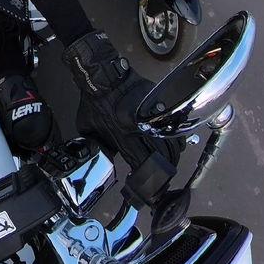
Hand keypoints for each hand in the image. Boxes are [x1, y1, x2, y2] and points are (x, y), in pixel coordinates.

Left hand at [62, 31, 183, 169]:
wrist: (103, 75)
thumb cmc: (94, 100)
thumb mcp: (89, 129)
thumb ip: (100, 146)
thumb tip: (107, 159)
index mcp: (122, 135)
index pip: (142, 164)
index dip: (148, 179)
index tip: (148, 188)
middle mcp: (139, 126)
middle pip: (163, 155)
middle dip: (165, 171)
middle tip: (163, 179)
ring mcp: (150, 114)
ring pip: (171, 140)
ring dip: (172, 155)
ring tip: (169, 164)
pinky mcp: (156, 102)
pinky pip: (169, 124)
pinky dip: (174, 137)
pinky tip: (173, 144)